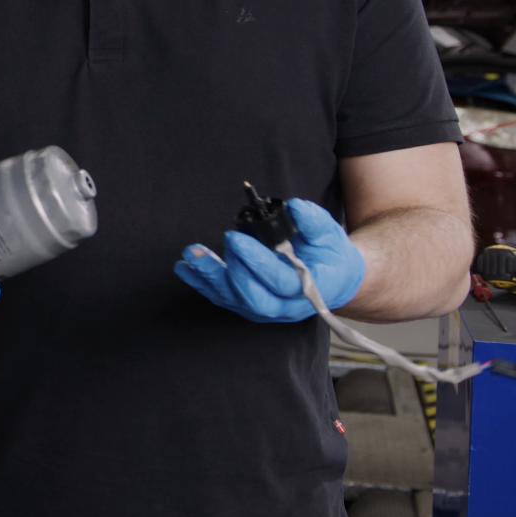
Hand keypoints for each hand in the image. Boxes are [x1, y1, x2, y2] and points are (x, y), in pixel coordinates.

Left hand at [173, 198, 365, 322]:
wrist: (331, 277)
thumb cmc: (328, 254)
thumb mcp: (328, 233)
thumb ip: (312, 221)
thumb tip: (294, 207)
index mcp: (310, 289)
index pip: (281, 281)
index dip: (257, 262)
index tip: (236, 238)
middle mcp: (285, 306)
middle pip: (253, 298)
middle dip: (232, 270)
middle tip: (222, 241)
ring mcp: (265, 309)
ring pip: (233, 299)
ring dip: (209, 277)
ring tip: (190, 254)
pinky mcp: (247, 305)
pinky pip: (221, 297)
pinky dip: (201, 283)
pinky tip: (184, 267)